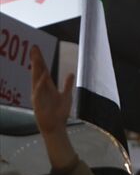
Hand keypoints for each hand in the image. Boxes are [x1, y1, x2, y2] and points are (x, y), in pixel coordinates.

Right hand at [31, 46, 77, 169]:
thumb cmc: (60, 112)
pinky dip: (41, 83)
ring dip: (36, 68)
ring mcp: (38, 95)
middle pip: (38, 71)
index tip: (37, 50)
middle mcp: (41, 89)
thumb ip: (67, 85)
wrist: (56, 126)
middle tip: (34, 48)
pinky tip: (43, 75)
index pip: (43, 70)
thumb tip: (71, 73)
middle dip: (36, 60)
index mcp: (47, 87)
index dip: (41, 60)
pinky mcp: (37, 103)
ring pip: (36, 79)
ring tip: (36, 57)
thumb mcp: (66, 96)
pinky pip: (38, 91)